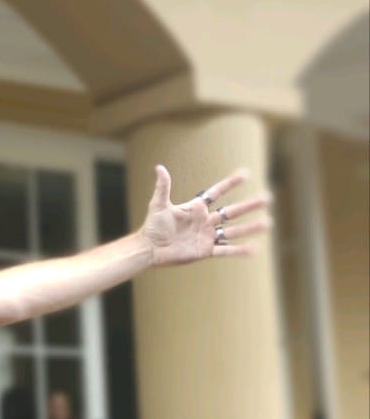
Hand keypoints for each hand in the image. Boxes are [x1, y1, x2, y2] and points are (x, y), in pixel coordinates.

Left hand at [140, 165, 271, 267]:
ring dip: (250, 227)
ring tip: (268, 222)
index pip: (217, 193)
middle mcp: (205, 221)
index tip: (246, 174)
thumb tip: (159, 167)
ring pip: (234, 231)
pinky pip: (225, 250)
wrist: (149, 249)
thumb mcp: (158, 204)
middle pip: (232, 211)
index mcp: (196, 208)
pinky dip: (239, 250)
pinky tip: (254, 249)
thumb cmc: (152, 226)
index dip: (230, 184)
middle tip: (268, 197)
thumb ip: (163, 187)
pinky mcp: (205, 251)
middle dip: (249, 205)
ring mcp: (207, 236)